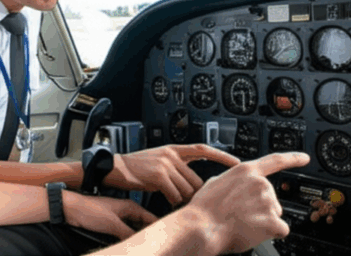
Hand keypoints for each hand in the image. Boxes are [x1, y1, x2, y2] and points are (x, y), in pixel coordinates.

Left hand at [62, 190, 156, 239]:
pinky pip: (124, 232)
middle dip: (148, 234)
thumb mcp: (112, 225)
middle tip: (156, 244)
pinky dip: (128, 238)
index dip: (159, 226)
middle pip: (143, 225)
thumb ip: (128, 233)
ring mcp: (118, 217)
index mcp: (129, 206)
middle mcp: (125, 211)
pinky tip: (128, 244)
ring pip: (133, 229)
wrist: (71, 209)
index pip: (151, 218)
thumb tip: (141, 242)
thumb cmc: (89, 210)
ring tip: (144, 245)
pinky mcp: (110, 223)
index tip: (167, 235)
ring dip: (137, 237)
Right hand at [104, 144, 239, 204]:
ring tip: (170, 197)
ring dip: (180, 198)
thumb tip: (194, 182)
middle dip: (192, 193)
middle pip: (196, 180)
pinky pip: (174, 195)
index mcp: (173, 149)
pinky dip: (171, 201)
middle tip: (184, 198)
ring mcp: (166, 164)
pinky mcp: (159, 175)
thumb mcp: (158, 159)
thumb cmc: (136, 168)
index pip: (203, 149)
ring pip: (186, 190)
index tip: (236, 162)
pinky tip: (165, 199)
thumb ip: (176, 165)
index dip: (221, 156)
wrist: (114, 168)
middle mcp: (172, 155)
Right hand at [185, 151, 309, 253]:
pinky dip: (270, 234)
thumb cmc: (205, 209)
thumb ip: (234, 181)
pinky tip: (252, 232)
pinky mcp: (273, 221)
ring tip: (242, 223)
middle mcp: (260, 183)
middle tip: (241, 214)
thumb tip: (237, 187)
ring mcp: (268, 202)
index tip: (304, 158)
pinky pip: (280, 230)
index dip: (293, 158)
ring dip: (263, 221)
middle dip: (261, 208)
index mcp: (246, 171)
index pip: (276, 161)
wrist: (202, 227)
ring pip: (275, 215)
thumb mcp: (215, 183)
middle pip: (272, 198)